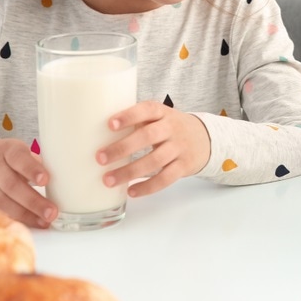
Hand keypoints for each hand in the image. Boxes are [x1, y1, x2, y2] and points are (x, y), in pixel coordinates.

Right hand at [0, 139, 56, 228]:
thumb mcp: (12, 149)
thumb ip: (32, 161)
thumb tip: (55, 173)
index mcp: (6, 150)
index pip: (19, 158)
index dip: (32, 169)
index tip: (45, 180)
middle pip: (12, 186)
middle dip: (34, 201)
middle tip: (52, 212)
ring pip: (3, 202)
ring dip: (25, 215)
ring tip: (45, 222)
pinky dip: (9, 220)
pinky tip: (25, 225)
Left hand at [96, 100, 210, 197]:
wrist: (205, 138)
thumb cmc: (170, 128)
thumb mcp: (159, 117)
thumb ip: (136, 121)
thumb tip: (96, 132)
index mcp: (162, 113)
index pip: (147, 110)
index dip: (129, 116)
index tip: (110, 124)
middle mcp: (172, 128)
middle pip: (148, 136)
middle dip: (122, 148)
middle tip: (99, 158)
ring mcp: (179, 148)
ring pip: (155, 161)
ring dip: (130, 172)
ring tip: (108, 180)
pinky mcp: (184, 166)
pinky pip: (166, 178)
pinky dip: (147, 187)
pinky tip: (131, 191)